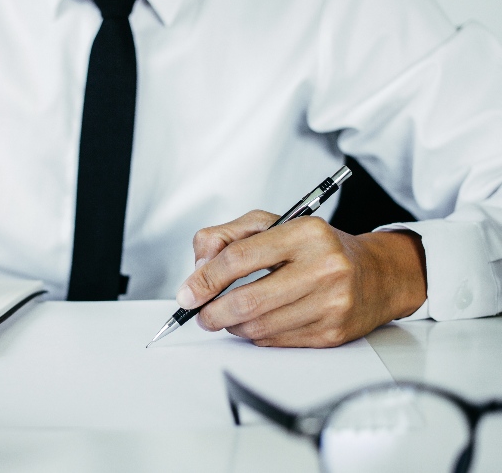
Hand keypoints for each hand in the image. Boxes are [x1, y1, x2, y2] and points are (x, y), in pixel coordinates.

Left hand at [176, 210, 426, 346]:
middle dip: (212, 311)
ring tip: (228, 315)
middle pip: (247, 300)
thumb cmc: (318, 248)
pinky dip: (256, 335)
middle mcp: (323, 266)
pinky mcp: (333, 332)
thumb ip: (229, 236)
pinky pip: (275, 341)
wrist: (377, 275)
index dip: (205, 278)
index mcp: (305, 233)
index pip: (239, 257)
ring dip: (232, 325)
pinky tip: (258, 322)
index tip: (188, 292)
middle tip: (200, 313)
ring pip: (258, 326)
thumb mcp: (273, 225)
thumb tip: (199, 264)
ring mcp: (331, 303)